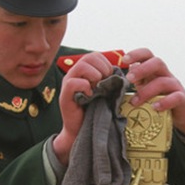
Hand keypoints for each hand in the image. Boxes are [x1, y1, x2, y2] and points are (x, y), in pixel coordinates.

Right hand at [53, 51, 114, 165]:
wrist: (81, 129)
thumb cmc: (94, 110)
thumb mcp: (103, 92)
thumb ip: (108, 81)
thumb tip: (119, 73)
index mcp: (83, 71)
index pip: (94, 55)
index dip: (105, 63)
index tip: (110, 77)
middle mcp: (74, 74)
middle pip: (88, 57)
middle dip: (102, 68)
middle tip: (105, 83)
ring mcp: (68, 83)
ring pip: (81, 66)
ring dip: (94, 76)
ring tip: (97, 88)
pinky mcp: (64, 95)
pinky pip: (73, 82)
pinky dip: (85, 87)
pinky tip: (89, 96)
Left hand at [123, 48, 184, 140]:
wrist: (179, 113)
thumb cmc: (158, 98)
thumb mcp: (144, 88)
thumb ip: (135, 81)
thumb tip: (117, 76)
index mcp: (154, 69)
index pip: (147, 55)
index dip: (136, 54)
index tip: (124, 60)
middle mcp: (165, 74)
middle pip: (157, 62)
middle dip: (142, 69)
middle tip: (129, 79)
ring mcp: (175, 85)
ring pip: (163, 82)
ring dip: (147, 91)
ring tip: (135, 102)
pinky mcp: (182, 99)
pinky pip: (175, 97)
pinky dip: (164, 102)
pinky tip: (154, 107)